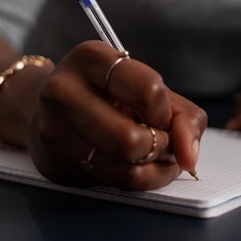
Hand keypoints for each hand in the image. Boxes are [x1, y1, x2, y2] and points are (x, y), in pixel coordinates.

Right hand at [28, 41, 206, 189]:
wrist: (51, 104)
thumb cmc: (110, 92)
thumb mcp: (147, 85)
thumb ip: (183, 115)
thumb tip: (189, 156)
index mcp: (92, 58)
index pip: (148, 90)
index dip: (164, 112)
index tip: (162, 114)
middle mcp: (65, 90)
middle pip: (131, 139)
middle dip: (161, 147)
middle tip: (164, 142)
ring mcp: (54, 128)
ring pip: (122, 169)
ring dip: (153, 170)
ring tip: (156, 156)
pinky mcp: (53, 161)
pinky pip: (109, 183)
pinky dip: (136, 181)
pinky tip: (136, 167)